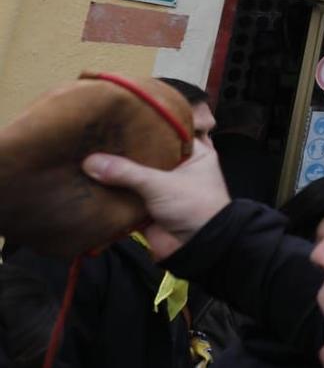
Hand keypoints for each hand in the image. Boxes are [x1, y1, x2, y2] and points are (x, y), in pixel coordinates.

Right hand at [81, 136, 229, 257]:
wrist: (198, 248)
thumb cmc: (193, 206)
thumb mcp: (161, 184)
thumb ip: (126, 173)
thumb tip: (89, 161)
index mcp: (193, 154)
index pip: (166, 133)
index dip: (143, 127)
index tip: (115, 118)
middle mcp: (177, 168)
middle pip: (144, 156)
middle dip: (121, 152)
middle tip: (91, 137)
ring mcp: (161, 189)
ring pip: (132, 177)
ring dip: (112, 174)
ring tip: (82, 157)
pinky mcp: (146, 208)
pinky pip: (124, 197)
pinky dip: (109, 194)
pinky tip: (85, 183)